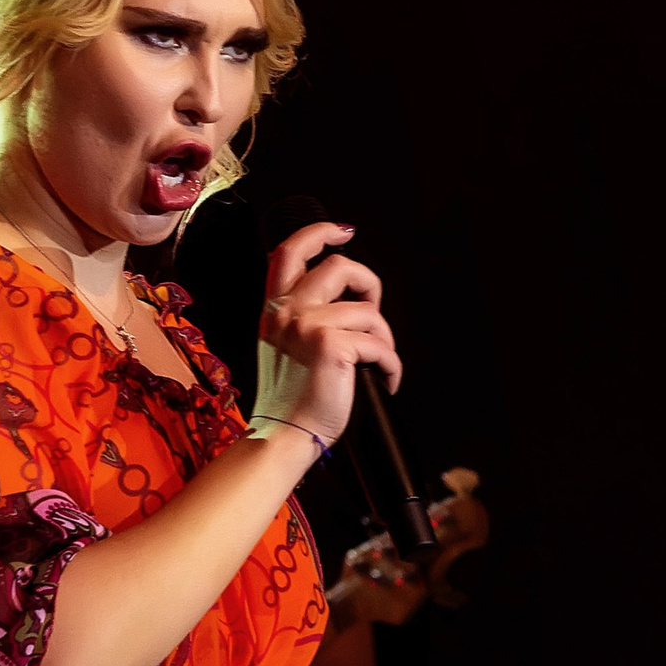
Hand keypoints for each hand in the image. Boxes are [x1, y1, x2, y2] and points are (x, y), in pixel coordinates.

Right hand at [253, 222, 400, 449]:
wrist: (284, 433)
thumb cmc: (289, 398)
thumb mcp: (282, 345)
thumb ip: (299, 315)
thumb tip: (341, 297)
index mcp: (275, 309)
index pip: (290, 251)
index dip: (320, 232)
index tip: (344, 232)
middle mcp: (288, 312)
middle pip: (340, 266)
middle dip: (369, 284)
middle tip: (372, 311)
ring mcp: (308, 326)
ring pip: (367, 309)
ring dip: (382, 336)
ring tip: (376, 361)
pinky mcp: (331, 345)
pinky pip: (380, 344)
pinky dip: (390, 365)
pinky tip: (384, 379)